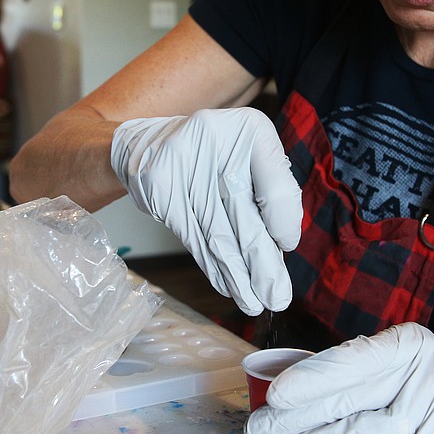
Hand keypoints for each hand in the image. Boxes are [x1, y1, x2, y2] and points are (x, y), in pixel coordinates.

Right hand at [110, 107, 302, 313]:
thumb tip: (284, 244)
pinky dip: (212, 266)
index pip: (276, 188)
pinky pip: (194, 237)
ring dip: (238, 275)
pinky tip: (227, 286)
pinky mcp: (161, 192)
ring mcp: (184, 166)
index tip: (284, 247)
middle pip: (246, 216)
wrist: (148, 143)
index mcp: (252, 129)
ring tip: (254, 303)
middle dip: (263, 264)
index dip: (283, 224)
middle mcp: (218, 141)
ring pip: (218, 233)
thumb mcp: (251, 151)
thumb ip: (272, 188)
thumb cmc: (213, 153)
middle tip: (277, 297)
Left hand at [244, 322, 433, 433]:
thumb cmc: (426, 376)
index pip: (350, 362)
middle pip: (349, 402)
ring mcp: (433, 418)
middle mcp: (423, 378)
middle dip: (296, 418)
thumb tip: (290, 385)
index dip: (310, 380)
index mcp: (408, 345)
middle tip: (260, 427)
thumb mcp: (398, 355)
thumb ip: (354, 367)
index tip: (275, 394)